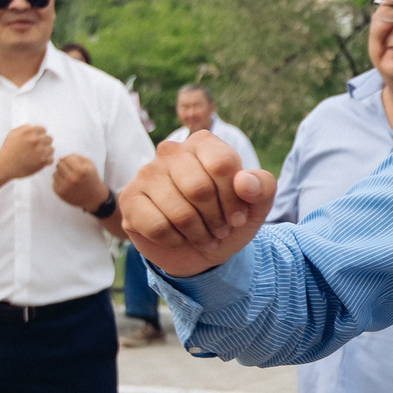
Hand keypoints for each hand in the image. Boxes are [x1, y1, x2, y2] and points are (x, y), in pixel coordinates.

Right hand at [0, 125, 54, 182]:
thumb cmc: (7, 151)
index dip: (40, 135)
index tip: (38, 139)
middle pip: (49, 138)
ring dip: (46, 152)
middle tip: (38, 148)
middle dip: (44, 143)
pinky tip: (38, 161)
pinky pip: (51, 159)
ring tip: (37, 155)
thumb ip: (24, 128)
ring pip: (51, 149)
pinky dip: (46, 161)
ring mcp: (40, 151)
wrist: (4, 165)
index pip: (43, 129)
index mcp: (29, 131)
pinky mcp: (42, 161)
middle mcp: (35, 140)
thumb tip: (33, 127)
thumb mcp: (12, 133)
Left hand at [51, 152, 106, 212]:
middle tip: (72, 171)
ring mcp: (65, 186)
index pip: (66, 158)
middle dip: (65, 166)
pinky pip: (54, 182)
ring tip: (71, 178)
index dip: (71, 160)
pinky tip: (68, 185)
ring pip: (55, 173)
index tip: (76, 165)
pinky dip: (60, 182)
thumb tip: (60, 157)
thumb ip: (76, 157)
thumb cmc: (91, 179)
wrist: (94, 197)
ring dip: (61, 174)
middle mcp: (72, 178)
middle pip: (59, 165)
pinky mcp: (60, 193)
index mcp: (80, 170)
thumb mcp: (89, 164)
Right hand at [119, 134, 273, 277]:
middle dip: (216, 219)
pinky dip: (176, 240)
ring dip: (198, 234)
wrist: (199, 250)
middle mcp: (170, 151)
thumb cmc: (227, 220)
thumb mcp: (255, 207)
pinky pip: (158, 226)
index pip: (222, 166)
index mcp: (203, 143)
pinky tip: (179, 238)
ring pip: (180, 211)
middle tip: (220, 231)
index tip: (237, 218)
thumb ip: (262, 188)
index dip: (234, 200)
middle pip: (199, 189)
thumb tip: (245, 182)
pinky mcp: (130, 199)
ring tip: (204, 237)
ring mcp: (146, 173)